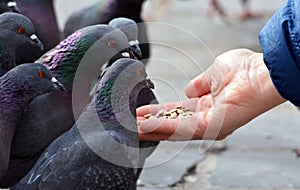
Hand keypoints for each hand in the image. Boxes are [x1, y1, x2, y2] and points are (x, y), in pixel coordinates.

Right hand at [137, 49, 285, 140]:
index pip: (176, 111)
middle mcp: (205, 117)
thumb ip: (198, 84)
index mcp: (206, 104)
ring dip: (151, 128)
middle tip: (130, 124)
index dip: (157, 111)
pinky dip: (161, 126)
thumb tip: (188, 90)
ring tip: (131, 128)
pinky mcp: (209, 127)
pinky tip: (144, 125)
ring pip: (172, 130)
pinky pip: (180, 128)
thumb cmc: (242, 70)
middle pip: (172, 124)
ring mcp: (207, 124)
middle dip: (150, 123)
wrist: (259, 72)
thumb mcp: (213, 73)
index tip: (140, 111)